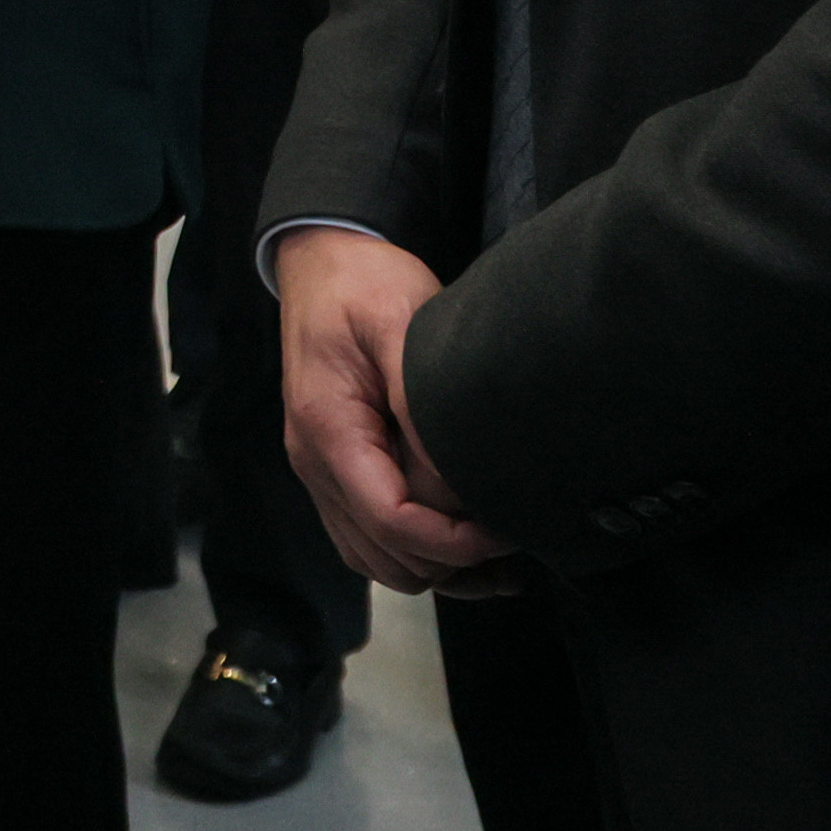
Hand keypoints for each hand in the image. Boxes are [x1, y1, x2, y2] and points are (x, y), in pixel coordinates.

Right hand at [275, 230, 512, 596]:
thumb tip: (457, 480)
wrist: (323, 261)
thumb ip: (423, 406)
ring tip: (501, 556)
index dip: (455, 542)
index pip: (391, 520)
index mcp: (328, 430)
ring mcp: (322, 471)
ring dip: (438, 568)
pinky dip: (418, 553)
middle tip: (515, 539)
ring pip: (377, 560)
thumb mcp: (401, 324)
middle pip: (385, 556)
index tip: (507, 529)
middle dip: (452, 563)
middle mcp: (316, 463)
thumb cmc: (363, 284)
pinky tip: (466, 545)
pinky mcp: (337, 469)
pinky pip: (370, 538)